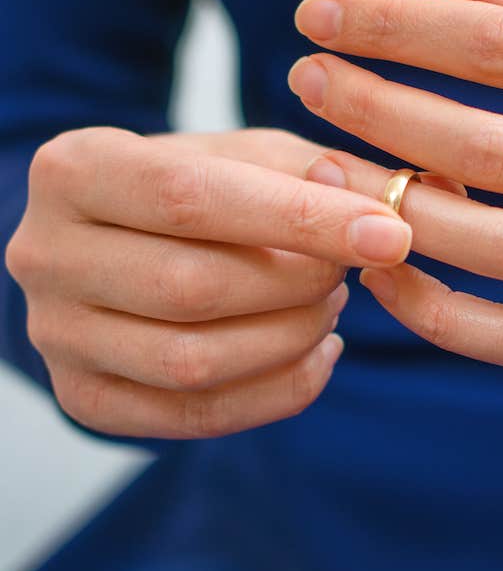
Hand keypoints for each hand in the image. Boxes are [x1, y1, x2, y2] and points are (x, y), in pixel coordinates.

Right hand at [4, 127, 416, 437]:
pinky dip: (279, 391)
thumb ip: (316, 170)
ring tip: (331, 302)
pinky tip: (319, 353)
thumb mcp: (250, 155)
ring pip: (193, 362)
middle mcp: (44, 254)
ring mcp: (56, 336)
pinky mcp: (85, 397)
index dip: (300, 219)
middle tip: (350, 269)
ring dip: (292, 336)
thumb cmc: (198, 186)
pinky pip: (195, 416)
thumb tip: (382, 204)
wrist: (125, 240)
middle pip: (191, 288)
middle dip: (298, 283)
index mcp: (74, 169)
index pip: (192, 197)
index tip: (389, 232)